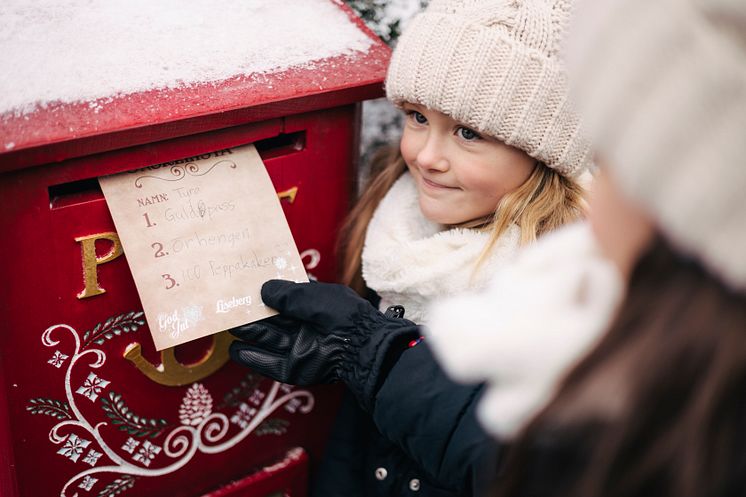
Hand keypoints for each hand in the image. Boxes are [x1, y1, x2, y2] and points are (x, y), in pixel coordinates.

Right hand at [229, 280, 418, 408]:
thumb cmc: (341, 314)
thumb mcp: (313, 296)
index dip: (266, 294)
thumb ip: (287, 293)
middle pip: (273, 320)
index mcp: (313, 307)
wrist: (360, 346)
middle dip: (252, 314)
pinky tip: (235, 349)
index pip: (285, 299)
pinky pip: (269, 364)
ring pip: (268, 339)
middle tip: (229, 306)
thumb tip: (263, 289)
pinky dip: (252, 357)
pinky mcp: (295, 368)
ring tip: (228, 324)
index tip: (245, 287)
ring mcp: (299, 348)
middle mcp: (305, 327)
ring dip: (249, 332)